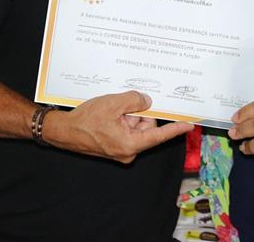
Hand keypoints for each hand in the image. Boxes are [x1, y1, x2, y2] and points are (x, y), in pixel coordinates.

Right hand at [44, 90, 192, 163]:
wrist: (64, 131)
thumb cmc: (85, 120)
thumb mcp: (113, 104)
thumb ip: (134, 101)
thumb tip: (146, 102)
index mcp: (131, 144)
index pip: (159, 135)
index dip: (175, 129)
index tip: (189, 125)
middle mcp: (128, 151)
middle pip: (145, 127)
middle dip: (137, 113)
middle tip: (121, 105)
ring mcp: (121, 150)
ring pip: (135, 127)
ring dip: (127, 115)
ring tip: (111, 110)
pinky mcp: (115, 146)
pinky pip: (126, 129)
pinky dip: (121, 119)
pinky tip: (109, 114)